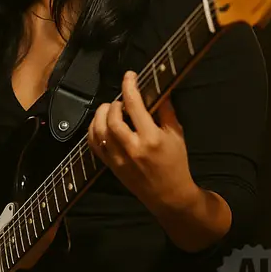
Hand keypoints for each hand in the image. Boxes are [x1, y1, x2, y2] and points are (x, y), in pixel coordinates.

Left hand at [87, 71, 197, 214]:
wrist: (169, 195)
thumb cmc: (176, 163)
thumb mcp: (177, 135)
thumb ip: (166, 112)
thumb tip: (158, 90)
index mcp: (151, 138)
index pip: (135, 106)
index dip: (129, 87)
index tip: (129, 76)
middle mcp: (132, 147)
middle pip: (113, 118)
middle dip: (114, 104)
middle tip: (121, 101)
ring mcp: (118, 158)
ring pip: (99, 130)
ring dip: (101, 114)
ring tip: (109, 109)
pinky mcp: (110, 165)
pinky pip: (94, 144)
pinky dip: (93, 129)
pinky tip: (100, 123)